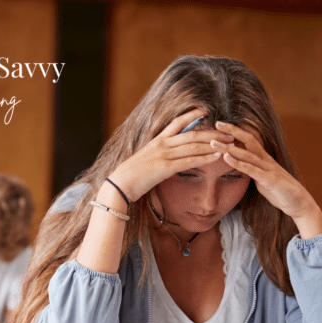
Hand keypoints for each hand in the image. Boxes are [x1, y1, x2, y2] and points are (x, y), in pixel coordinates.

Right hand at [108, 110, 234, 201]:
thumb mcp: (146, 160)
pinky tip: (216, 157)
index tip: (207, 110)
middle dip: (212, 131)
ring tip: (229, 143)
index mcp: (157, 140)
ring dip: (213, 144)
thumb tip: (166, 156)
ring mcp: (164, 155)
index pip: (177, 122)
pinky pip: (189, 161)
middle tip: (230, 130)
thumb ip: (158, 155)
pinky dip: (205, 158)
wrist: (120, 183)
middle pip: (192, 133)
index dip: (193, 115)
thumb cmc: (132, 175)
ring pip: (193, 146)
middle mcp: (162, 144)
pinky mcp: (165, 168)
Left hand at [212, 122, 321, 238]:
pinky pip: (251, 169)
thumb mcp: (261, 177)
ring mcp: (268, 168)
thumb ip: (251, 169)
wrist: (297, 201)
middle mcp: (265, 159)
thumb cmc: (278, 190)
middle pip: (248, 140)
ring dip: (229, 148)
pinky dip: (238, 163)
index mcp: (263, 158)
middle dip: (232, 131)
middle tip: (216, 124)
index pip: (249, 139)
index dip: (236, 131)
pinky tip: (226, 158)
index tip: (221, 124)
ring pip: (246, 154)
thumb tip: (239, 166)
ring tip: (214, 143)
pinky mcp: (269, 179)